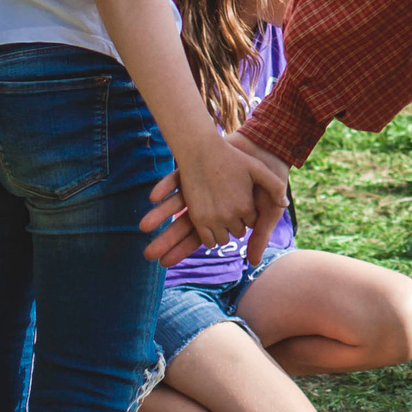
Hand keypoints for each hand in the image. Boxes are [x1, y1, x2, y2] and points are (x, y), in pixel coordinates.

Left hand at [140, 132, 289, 265]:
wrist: (264, 149)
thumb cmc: (266, 182)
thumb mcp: (267, 211)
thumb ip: (261, 235)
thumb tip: (252, 263)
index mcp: (220, 217)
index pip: (198, 237)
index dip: (182, 249)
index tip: (165, 261)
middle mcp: (206, 204)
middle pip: (183, 226)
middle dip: (166, 240)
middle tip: (147, 254)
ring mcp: (198, 187)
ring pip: (175, 205)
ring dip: (160, 215)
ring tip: (144, 226)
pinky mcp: (194, 168)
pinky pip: (175, 179)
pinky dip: (165, 186)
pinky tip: (154, 195)